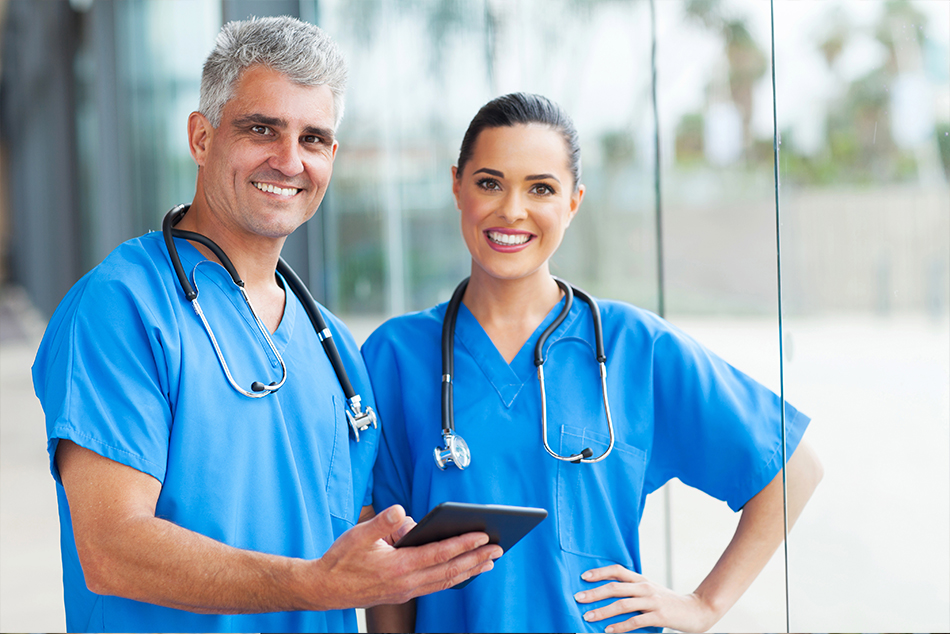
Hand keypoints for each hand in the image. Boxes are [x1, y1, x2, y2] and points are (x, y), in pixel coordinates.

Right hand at [308, 505, 502, 609]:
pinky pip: (435, 586)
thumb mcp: (358, 535)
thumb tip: (401, 511)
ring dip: (469, 570)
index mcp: (398, 566)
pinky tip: (463, 572)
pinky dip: (453, 579)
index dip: (463, 545)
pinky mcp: (403, 594)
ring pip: (445, 582)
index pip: (439, 554)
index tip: (483, 536)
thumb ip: (382, 523)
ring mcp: (406, 591)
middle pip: (449, 571)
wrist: (323, 590)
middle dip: (476, 559)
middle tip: (498, 549)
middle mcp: (407, 582)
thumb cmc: (340, 560)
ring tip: (489, 561)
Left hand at [573, 565, 718, 632]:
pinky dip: (620, 626)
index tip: (583, 576)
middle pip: (615, 587)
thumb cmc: (668, 602)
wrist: (696, 610)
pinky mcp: (658, 616)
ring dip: (603, 611)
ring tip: (588, 616)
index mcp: (641, 580)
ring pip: (622, 604)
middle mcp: (644, 587)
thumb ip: (632, 589)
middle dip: (594, 592)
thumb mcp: (650, 590)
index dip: (600, 572)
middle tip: (578, 598)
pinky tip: (608, 631)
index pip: (618, 571)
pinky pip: (635, 621)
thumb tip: (608, 591)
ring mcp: (652, 601)